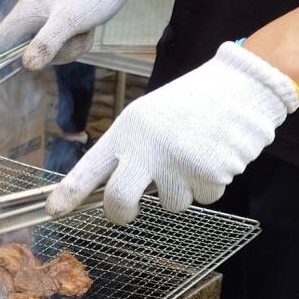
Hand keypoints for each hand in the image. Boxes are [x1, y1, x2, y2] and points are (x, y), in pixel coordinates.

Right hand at [0, 0, 148, 69]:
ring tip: (82, 31)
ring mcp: (44, 23)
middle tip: (71, 39)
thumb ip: (46, 43)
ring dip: (68, 50)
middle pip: (27, 53)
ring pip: (48, 53)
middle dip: (53, 55)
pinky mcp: (57, 28)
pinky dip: (75, 45)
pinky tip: (85, 31)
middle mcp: (31, 17)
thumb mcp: (68, 21)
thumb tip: (26, 66)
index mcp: (25, 11)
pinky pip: (61, 49)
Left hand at [47, 42, 298, 223]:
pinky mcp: (210, 174)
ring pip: (170, 204)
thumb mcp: (147, 117)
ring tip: (193, 154)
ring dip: (181, 189)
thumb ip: (129, 151)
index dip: (70, 192)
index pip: (89, 167)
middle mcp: (148, 148)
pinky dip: (210, 184)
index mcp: (128, 131)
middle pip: (119, 202)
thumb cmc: (191, 104)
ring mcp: (178, 163)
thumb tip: (112, 193)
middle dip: (121, 213)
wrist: (244, 85)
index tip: (54, 210)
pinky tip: (216, 155)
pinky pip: (204, 198)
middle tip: (126, 210)